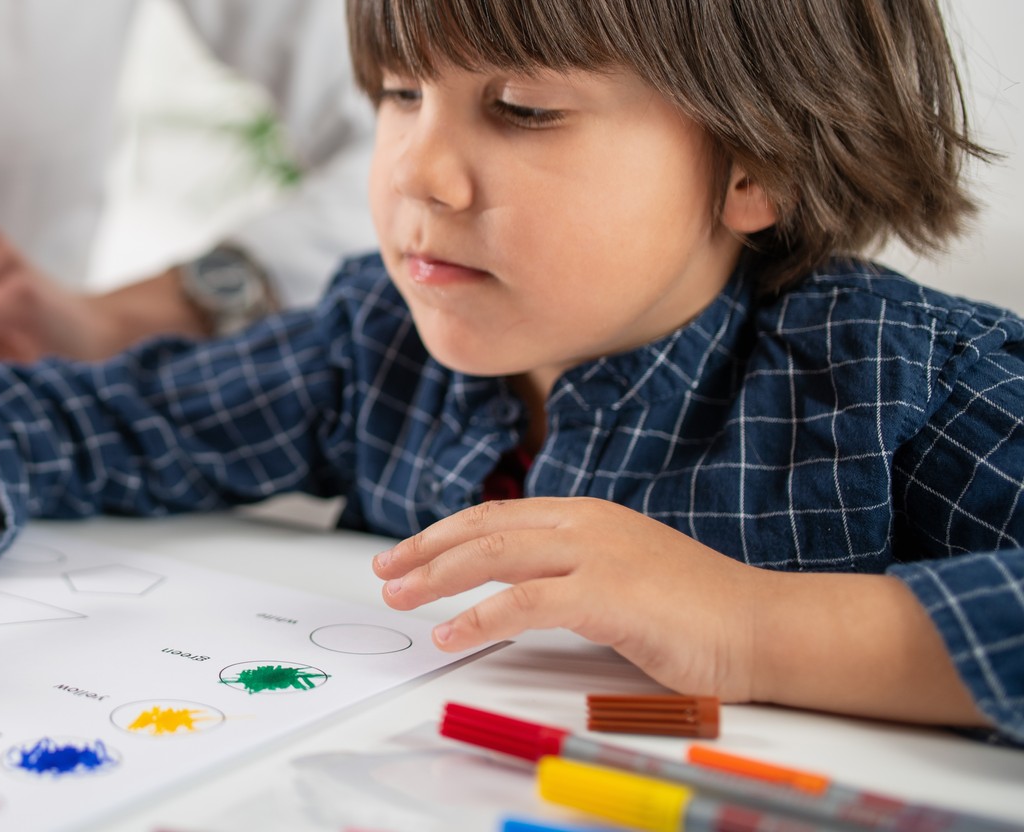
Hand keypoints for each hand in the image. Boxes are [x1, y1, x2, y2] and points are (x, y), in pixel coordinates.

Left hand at [374, 497, 769, 699]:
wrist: (764, 628)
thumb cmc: (697, 613)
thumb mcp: (620, 576)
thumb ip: (568, 572)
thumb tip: (508, 586)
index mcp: (586, 515)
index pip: (496, 516)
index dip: (443, 533)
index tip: (404, 553)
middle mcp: (585, 524)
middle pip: (483, 529)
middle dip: (425, 550)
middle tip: (383, 571)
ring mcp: (596, 555)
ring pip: (493, 557)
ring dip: (437, 578)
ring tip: (399, 598)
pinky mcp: (607, 595)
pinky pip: (523, 603)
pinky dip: (478, 618)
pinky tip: (450, 633)